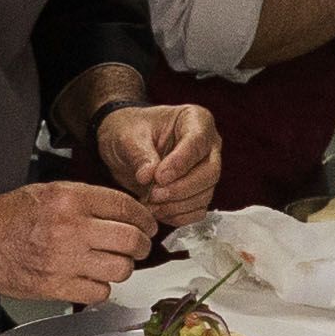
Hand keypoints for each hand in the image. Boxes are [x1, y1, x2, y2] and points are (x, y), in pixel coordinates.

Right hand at [0, 181, 156, 306]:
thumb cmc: (7, 216)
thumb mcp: (48, 192)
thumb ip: (85, 199)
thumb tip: (124, 212)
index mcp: (69, 199)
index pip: (125, 206)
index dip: (144, 218)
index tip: (148, 225)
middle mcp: (70, 228)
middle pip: (130, 240)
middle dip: (142, 246)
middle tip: (139, 248)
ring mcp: (63, 260)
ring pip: (120, 269)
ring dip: (122, 269)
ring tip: (112, 264)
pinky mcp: (55, 287)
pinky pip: (99, 293)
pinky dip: (100, 289)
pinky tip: (91, 280)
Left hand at [96, 103, 220, 228]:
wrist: (124, 145)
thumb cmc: (130, 131)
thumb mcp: (127, 136)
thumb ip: (140, 155)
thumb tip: (148, 177)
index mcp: (195, 119)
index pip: (198, 143)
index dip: (180, 163)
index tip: (159, 177)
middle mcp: (207, 145)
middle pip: (210, 173)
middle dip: (181, 188)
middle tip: (153, 194)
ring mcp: (206, 170)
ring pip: (205, 194)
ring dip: (177, 205)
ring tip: (149, 204)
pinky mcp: (198, 192)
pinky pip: (198, 210)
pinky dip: (178, 216)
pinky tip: (157, 211)